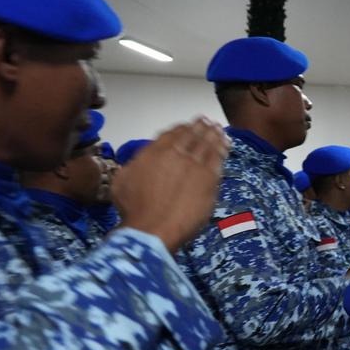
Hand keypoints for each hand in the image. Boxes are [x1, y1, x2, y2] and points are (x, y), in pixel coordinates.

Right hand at [114, 117, 228, 253]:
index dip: (182, 128)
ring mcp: (195, 165)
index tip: (187, 126)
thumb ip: (136, 164)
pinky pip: (219, 158)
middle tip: (206, 121)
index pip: (172, 133)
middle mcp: (176, 153)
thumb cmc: (134, 209)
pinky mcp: (209, 179)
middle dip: (200, 126)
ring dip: (213, 134)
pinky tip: (226, 144)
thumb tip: (143, 159)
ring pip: (208, 144)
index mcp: (154, 151)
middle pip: (192, 135)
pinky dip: (223, 148)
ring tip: (217, 128)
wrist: (153, 228)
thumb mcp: (123, 180)